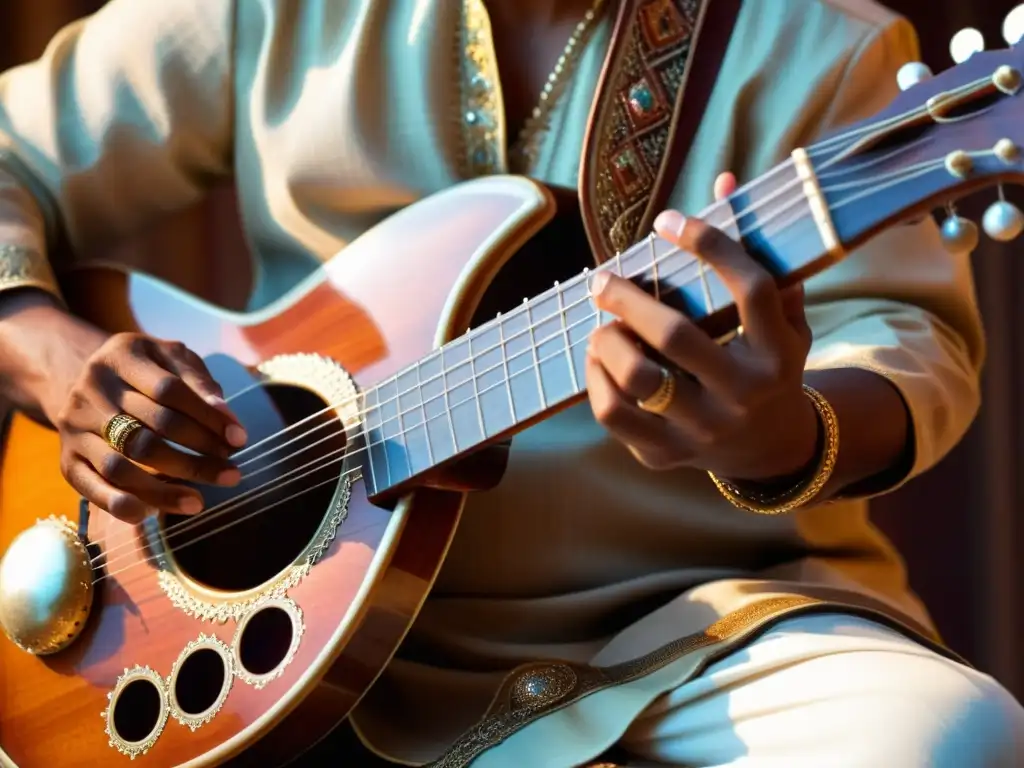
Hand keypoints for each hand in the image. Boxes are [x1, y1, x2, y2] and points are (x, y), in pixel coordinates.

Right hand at [53, 332, 246, 522]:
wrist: (87, 379)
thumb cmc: (148, 371)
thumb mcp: (174, 360)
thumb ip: (201, 384)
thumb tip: (229, 420)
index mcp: (122, 355)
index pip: (169, 391)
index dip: (207, 417)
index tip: (240, 439)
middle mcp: (91, 389)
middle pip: (149, 430)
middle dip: (197, 456)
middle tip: (232, 474)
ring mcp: (75, 426)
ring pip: (121, 464)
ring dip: (164, 488)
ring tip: (200, 502)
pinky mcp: (67, 458)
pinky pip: (90, 486)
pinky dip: (120, 504)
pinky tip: (150, 514)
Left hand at [585, 172, 818, 480]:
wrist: (770, 450)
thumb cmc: (768, 367)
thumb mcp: (781, 319)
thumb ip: (758, 253)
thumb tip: (722, 180)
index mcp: (777, 353)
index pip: (750, 289)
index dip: (708, 244)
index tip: (666, 220)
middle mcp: (744, 395)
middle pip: (676, 336)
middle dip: (628, 298)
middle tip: (602, 278)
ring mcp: (704, 429)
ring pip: (639, 379)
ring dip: (608, 341)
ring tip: (601, 326)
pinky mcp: (665, 454)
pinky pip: (613, 414)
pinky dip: (595, 379)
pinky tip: (598, 358)